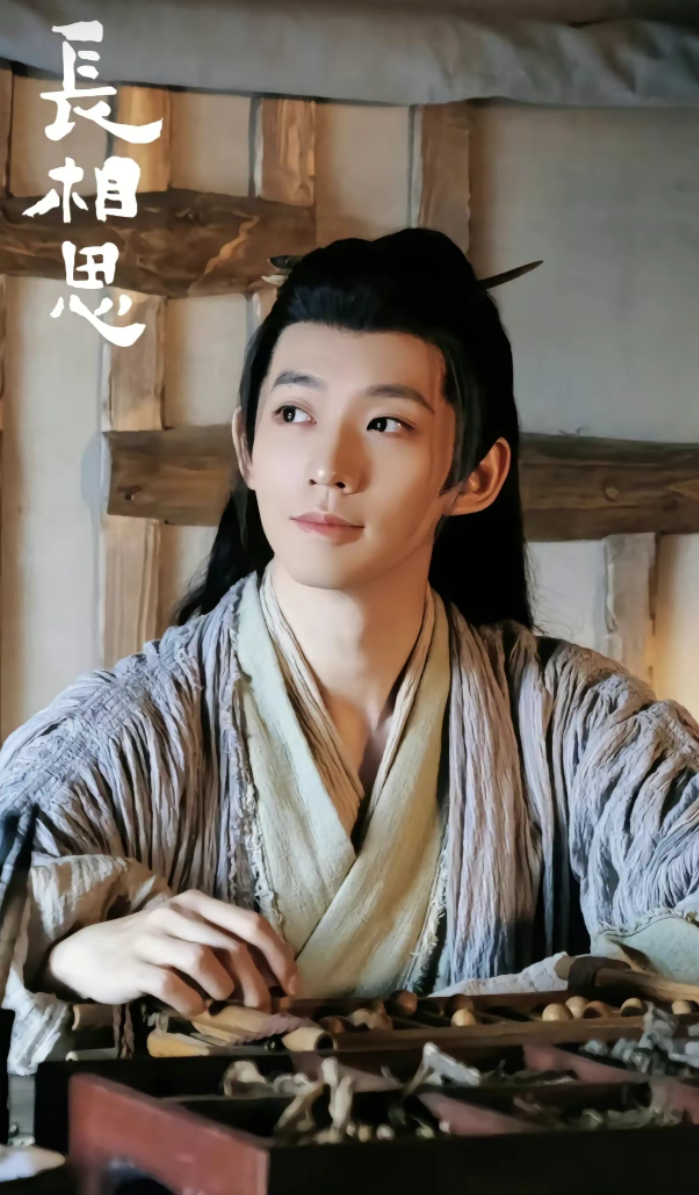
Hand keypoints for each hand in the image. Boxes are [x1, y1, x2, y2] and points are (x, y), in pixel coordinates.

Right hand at [46, 890, 296, 1016]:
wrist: (86, 953)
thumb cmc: (149, 947)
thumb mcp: (188, 935)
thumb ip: (224, 946)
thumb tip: (271, 979)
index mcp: (199, 903)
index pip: (251, 923)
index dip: (278, 955)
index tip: (291, 986)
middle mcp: (178, 913)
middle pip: (234, 944)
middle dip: (258, 981)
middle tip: (263, 1007)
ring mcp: (154, 937)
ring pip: (204, 960)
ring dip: (223, 989)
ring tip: (223, 1004)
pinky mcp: (133, 965)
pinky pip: (171, 984)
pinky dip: (190, 1003)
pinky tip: (194, 1011)